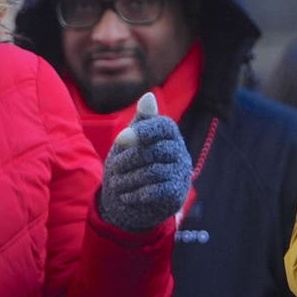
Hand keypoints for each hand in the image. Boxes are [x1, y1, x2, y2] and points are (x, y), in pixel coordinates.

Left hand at [98, 92, 192, 231]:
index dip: (143, 131)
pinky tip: (126, 196)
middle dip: (128, 160)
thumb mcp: (129, 141)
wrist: (127, 200)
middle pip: (154, 151)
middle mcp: (180, 153)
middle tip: (114, 169)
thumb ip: (140, 121)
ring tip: (117, 184)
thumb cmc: (128, 164)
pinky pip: (156, 191)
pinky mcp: (177, 195)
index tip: (120, 139)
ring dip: (129, 179)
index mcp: (168, 136)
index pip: (163, 126)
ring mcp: (181, 174)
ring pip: (153, 172)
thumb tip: (149, 95)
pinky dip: (136, 193)